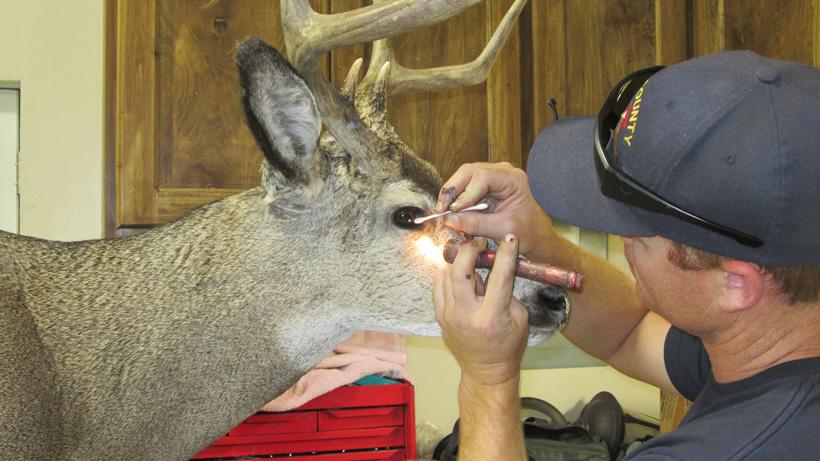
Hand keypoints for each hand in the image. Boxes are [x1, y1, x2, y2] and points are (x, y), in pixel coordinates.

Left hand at [433, 235, 529, 385]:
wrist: (486, 370)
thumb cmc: (508, 345)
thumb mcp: (519, 318)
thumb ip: (507, 291)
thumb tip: (495, 264)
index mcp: (491, 317)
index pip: (499, 277)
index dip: (504, 254)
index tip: (508, 239)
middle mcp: (466, 316)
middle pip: (461, 271)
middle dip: (470, 250)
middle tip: (480, 243)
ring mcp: (449, 316)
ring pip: (446, 275)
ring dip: (460, 261)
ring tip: (472, 260)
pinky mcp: (440, 316)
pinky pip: (439, 285)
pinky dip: (448, 274)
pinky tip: (459, 273)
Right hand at [436, 162, 554, 255]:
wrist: (538, 237)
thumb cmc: (529, 232)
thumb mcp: (502, 230)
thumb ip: (475, 224)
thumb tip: (449, 220)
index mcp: (513, 179)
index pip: (482, 177)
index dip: (465, 193)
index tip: (454, 211)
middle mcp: (502, 172)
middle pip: (468, 172)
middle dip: (452, 191)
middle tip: (442, 211)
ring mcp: (494, 177)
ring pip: (464, 178)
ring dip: (453, 195)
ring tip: (446, 214)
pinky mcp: (486, 186)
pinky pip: (466, 187)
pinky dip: (458, 200)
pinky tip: (454, 213)